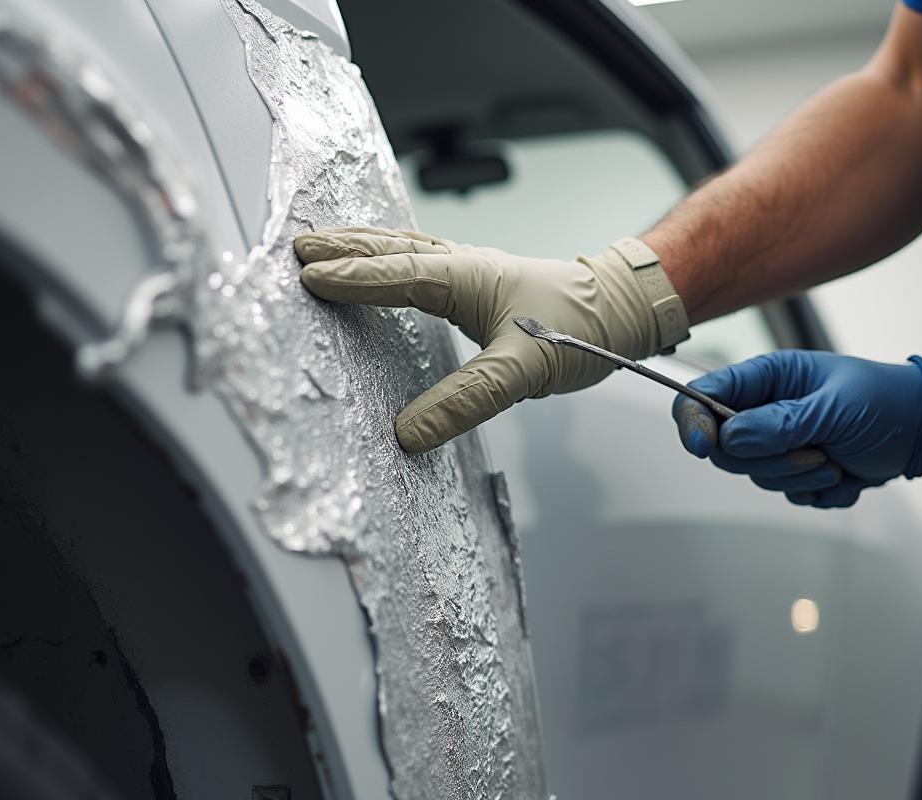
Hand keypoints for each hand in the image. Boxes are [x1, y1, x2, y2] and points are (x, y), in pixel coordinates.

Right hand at [295, 227, 675, 452]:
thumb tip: (408, 432)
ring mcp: (470, 270)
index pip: (396, 275)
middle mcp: (462, 265)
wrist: (622, 307)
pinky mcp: (479, 284)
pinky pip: (420, 263)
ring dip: (361, 248)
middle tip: (299, 247)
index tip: (308, 279)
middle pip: (390, 250)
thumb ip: (466, 399)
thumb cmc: (582, 327)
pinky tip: (385, 267)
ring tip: (324, 246)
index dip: (351, 278)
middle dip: (342, 248)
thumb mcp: (524, 368)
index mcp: (465, 276)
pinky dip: (390, 260)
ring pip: (403, 251)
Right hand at [672, 350, 921, 507]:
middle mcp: (763, 409)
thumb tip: (730, 438)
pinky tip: (840, 473)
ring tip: (834, 461)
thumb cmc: (886, 402)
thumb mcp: (834, 408)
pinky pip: (783, 492)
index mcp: (766, 378)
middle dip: (767, 459)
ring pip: (754, 474)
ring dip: (797, 477)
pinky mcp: (792, 470)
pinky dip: (814, 492)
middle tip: (812, 454)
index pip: (703, 396)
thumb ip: (779, 423)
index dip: (692, 421)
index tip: (702, 447)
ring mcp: (775, 442)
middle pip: (724, 447)